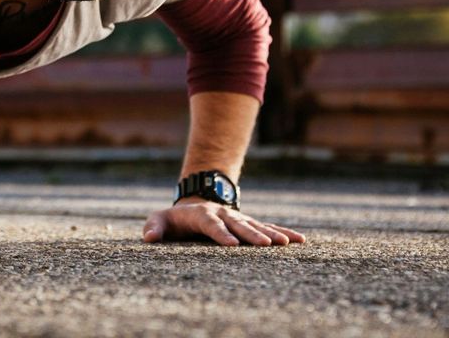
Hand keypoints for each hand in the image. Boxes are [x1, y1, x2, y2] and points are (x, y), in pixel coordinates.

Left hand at [141, 197, 305, 246]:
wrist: (193, 203)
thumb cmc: (174, 220)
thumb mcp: (159, 220)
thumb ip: (154, 227)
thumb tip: (148, 237)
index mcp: (201, 214)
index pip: (210, 224)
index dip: (220, 233)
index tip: (231, 245)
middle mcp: (222, 214)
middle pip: (238, 224)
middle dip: (251, 235)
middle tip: (265, 245)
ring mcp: (237, 218)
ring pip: (256, 225)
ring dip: (271, 234)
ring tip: (286, 243)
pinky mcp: (248, 223)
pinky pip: (268, 227)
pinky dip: (283, 232)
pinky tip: (300, 240)